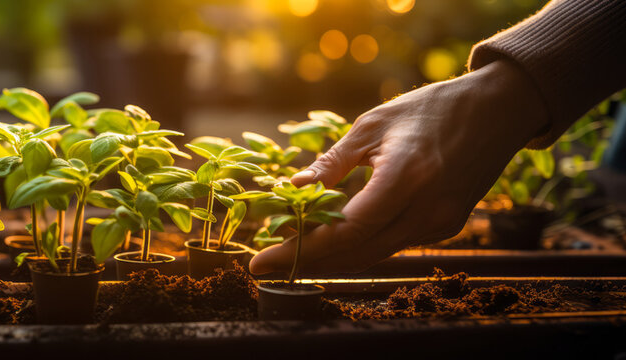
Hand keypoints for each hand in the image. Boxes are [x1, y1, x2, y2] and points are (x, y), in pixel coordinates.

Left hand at [250, 59, 548, 274]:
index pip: (344, 230)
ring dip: (331, 259)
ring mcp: (441, 223)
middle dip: (306, 262)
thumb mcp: (373, 126)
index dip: (299, 250)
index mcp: (406, 177)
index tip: (261, 261)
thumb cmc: (431, 109)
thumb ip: (333, 164)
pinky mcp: (447, 227)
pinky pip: (393, 244)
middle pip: (356, 253)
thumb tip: (292, 191)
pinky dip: (359, 246)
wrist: (499, 110)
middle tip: (265, 265)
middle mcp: (426, 209)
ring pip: (374, 254)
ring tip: (290, 254)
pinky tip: (332, 241)